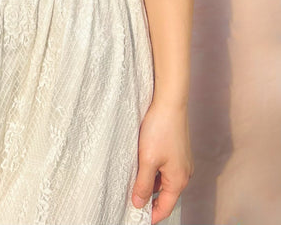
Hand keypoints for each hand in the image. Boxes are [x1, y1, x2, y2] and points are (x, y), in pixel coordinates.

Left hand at [131, 100, 192, 223]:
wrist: (170, 102)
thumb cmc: (160, 129)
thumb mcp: (147, 160)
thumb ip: (142, 184)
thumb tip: (139, 204)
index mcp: (178, 180)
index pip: (165, 207)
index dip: (151, 215)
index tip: (136, 217)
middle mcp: (184, 173)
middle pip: (165, 195)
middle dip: (148, 198)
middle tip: (130, 198)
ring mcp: (182, 162)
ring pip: (163, 181)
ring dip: (149, 182)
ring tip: (132, 179)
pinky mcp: (177, 151)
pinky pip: (165, 168)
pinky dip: (153, 170)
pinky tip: (141, 163)